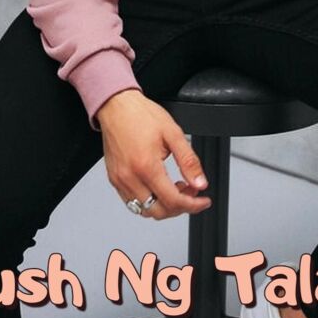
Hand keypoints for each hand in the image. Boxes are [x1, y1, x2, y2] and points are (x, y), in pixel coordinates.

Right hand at [97, 89, 212, 219]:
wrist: (117, 106)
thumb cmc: (141, 115)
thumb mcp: (173, 133)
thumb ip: (188, 161)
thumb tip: (200, 182)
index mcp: (146, 166)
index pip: (173, 201)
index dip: (193, 205)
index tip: (203, 201)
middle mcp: (130, 178)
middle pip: (158, 212)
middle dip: (180, 207)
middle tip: (191, 191)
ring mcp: (120, 181)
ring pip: (144, 211)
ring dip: (164, 206)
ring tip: (175, 188)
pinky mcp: (114, 179)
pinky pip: (132, 202)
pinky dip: (148, 201)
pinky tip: (158, 187)